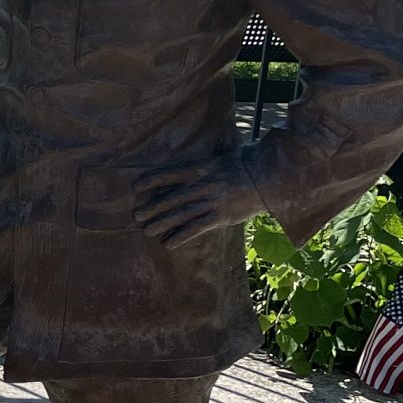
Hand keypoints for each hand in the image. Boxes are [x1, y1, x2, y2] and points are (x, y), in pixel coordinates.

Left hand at [131, 157, 262, 245]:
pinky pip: (195, 228)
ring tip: (146, 230)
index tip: (136, 187)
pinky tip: (168, 243)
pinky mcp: (219, 217)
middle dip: (152, 207)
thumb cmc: (243, 167)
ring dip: (161, 224)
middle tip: (136, 216)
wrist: (266, 177)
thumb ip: (202, 167)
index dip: (152, 181)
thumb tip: (186, 172)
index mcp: (200, 169)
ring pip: (180, 214)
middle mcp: (202, 185)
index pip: (170, 174)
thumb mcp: (220, 159)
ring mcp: (210, 202)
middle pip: (171, 198)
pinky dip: (180, 236)